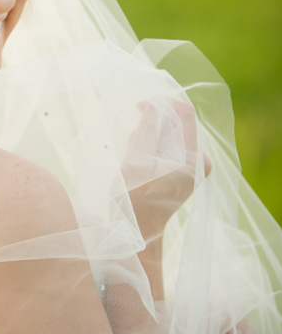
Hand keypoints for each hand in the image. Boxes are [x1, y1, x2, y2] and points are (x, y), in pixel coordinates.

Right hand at [122, 99, 211, 244]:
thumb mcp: (135, 160)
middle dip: (152, 125)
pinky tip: (143, 165)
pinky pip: (173, 147)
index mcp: (191, 157)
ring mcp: (198, 167)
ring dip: (151, 137)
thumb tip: (156, 104)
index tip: (137, 108)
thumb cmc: (133, 198)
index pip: (183, 111)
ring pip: (173, 134)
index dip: (160, 103)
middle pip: (178, 122)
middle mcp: (200, 160)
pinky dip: (156, 148)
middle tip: (133, 143)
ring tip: (135, 159)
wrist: (141, 230)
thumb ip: (148, 129)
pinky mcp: (191, 172)